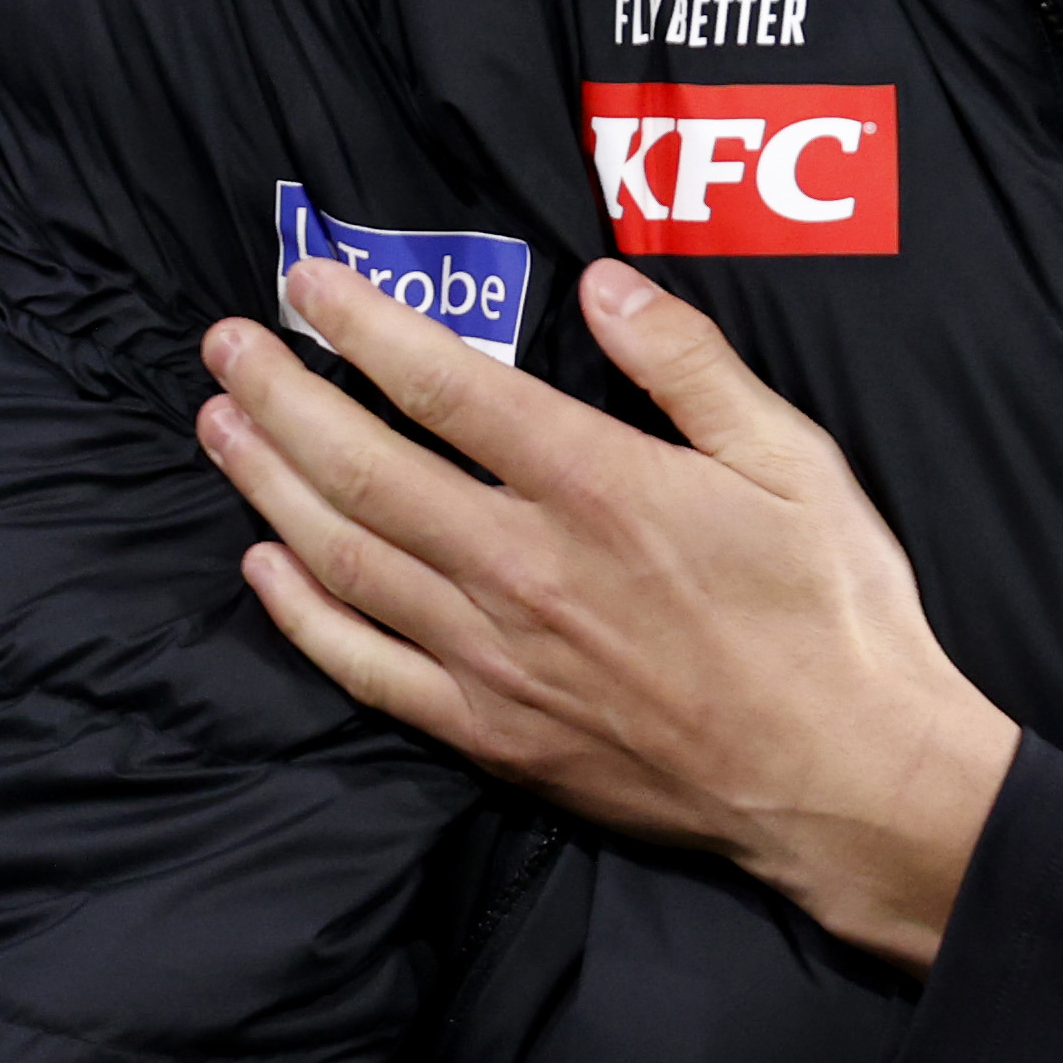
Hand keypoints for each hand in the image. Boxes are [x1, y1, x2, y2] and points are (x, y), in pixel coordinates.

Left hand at [194, 257, 1014, 966]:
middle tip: (223, 345)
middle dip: (281, 397)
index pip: (446, 386)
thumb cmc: (832, 613)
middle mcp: (525, 569)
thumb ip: (690, 366)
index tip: (305, 282)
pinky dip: (302, 615)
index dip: (362, 327)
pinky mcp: (492, 733)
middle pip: (364, 467)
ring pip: (345, 559)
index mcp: (598, 487)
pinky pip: (367, 667)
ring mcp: (496, 659)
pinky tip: (265, 568)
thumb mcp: (791, 461)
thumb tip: (606, 284)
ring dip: (269, 486)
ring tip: (220, 428)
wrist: (842, 780)